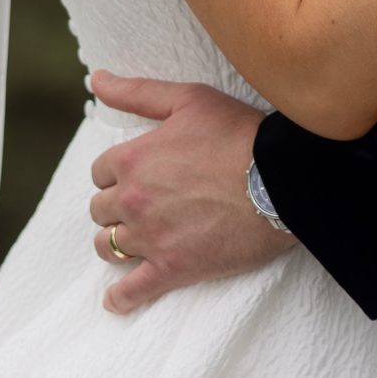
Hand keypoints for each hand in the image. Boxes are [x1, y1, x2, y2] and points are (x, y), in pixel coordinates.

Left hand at [87, 71, 290, 315]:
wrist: (281, 180)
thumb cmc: (239, 133)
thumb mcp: (188, 99)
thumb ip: (137, 91)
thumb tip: (95, 78)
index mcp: (133, 159)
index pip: (100, 171)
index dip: (117, 171)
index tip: (136, 173)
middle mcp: (133, 200)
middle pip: (100, 210)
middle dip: (115, 206)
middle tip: (142, 204)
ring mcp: (151, 238)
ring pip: (109, 247)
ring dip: (116, 243)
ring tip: (133, 241)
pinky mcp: (173, 269)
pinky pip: (131, 291)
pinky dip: (120, 297)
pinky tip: (116, 299)